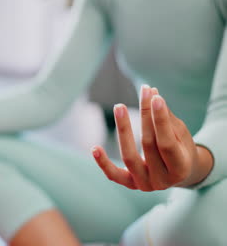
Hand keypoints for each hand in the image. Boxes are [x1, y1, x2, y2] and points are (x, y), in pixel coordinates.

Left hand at [92, 85, 212, 190]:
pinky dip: (103, 162)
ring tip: (120, 106)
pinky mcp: (130, 184)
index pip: (167, 142)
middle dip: (145, 116)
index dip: (160, 120)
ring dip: (123, 130)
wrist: (179, 173)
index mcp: (181, 168)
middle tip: (143, 92)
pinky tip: (94, 148)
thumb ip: (166, 117)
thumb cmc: (180, 148)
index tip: (155, 97)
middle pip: (149, 145)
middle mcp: (163, 180)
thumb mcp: (180, 134)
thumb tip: (151, 92)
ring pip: (129, 157)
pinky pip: (113, 175)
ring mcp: (145, 185)